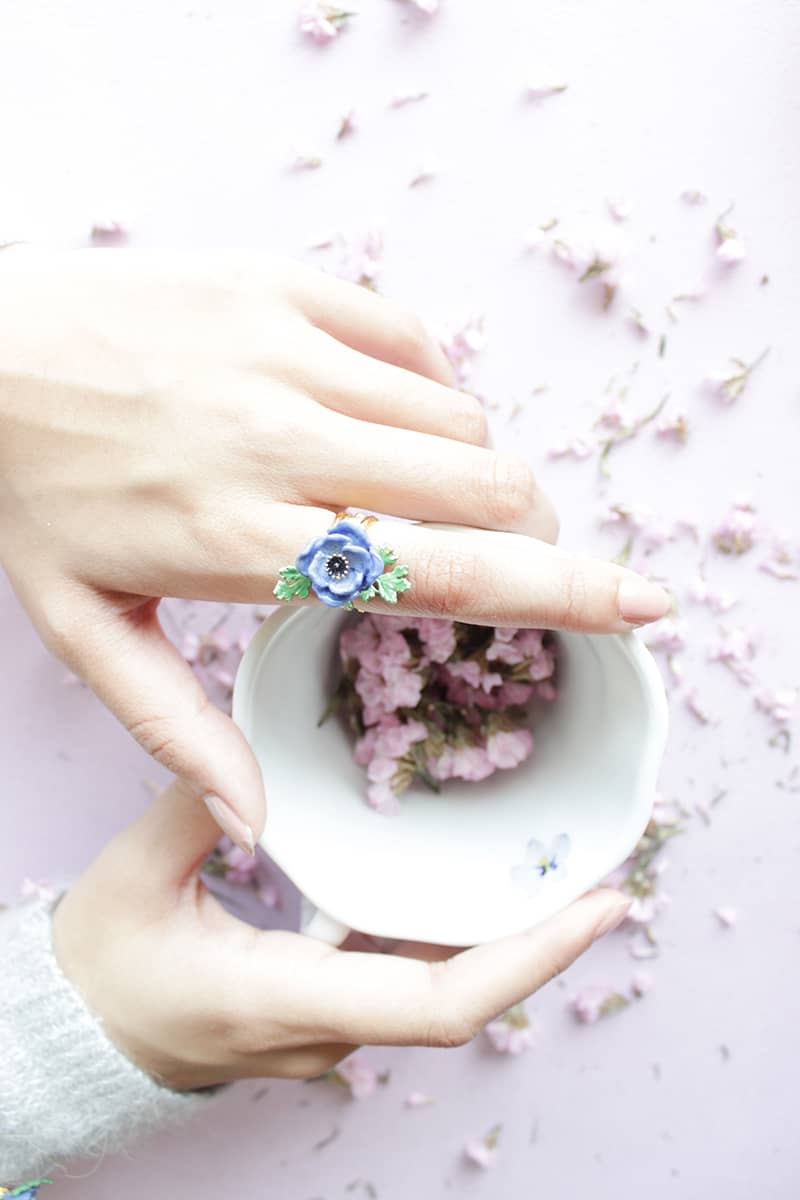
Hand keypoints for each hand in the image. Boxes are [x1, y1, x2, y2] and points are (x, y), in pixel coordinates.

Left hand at [0, 248, 668, 848]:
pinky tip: (396, 420)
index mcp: (245, 543)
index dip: (562, 592)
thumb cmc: (34, 491)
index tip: (642, 602)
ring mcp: (290, 353)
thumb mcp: (83, 630)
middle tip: (520, 552)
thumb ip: (179, 727)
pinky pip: (413, 342)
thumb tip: (258, 822)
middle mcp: (284, 445)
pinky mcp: (287, 288)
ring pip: (459, 416)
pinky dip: (433, 389)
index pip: (442, 574)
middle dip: (536, 529)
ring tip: (438, 493)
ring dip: (480, 466)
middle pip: (482, 487)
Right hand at [52, 781, 630, 1089]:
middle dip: (539, 939)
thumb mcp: (136, 877)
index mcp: (286, 1001)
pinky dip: (452, 935)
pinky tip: (472, 882)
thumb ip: (195, 807)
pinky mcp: (325, 1013)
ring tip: (556, 868)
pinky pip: (406, 979)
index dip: (528, 960)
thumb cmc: (102, 967)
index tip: (598, 908)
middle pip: (462, 997)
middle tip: (602, 867)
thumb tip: (251, 746)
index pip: (437, 1004)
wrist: (77, 1033)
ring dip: (504, 937)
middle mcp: (326, 1031)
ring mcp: (329, 1031)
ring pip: (440, 991)